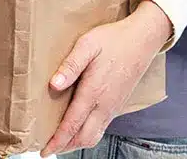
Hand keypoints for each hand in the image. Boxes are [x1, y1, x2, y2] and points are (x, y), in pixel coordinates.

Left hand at [41, 0, 171, 156]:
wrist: (142, 40)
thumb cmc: (114, 40)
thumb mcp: (87, 45)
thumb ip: (70, 65)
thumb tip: (54, 85)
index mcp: (94, 92)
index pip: (72, 125)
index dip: (57, 141)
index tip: (44, 151)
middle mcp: (105, 105)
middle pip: (84, 138)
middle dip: (65, 146)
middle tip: (49, 147)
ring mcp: (113, 107)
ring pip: (94, 136)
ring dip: (76, 142)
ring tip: (61, 140)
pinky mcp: (118, 105)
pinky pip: (101, 128)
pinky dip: (87, 134)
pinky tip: (79, 126)